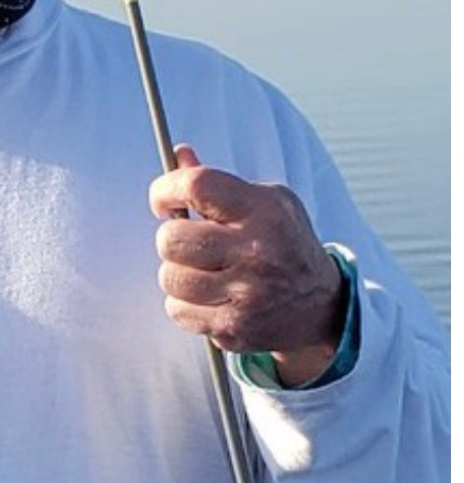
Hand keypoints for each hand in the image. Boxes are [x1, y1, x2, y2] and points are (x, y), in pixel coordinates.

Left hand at [150, 144, 346, 385]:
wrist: (319, 306)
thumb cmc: (283, 245)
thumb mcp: (266, 204)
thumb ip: (218, 184)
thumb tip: (178, 155)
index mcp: (263, 210)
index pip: (197, 185)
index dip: (166, 189)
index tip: (162, 200)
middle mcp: (256, 251)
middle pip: (171, 238)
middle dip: (171, 238)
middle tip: (187, 242)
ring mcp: (245, 293)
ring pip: (169, 277)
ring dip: (176, 273)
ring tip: (200, 271)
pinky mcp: (233, 327)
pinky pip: (177, 310)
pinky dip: (184, 303)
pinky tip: (208, 296)